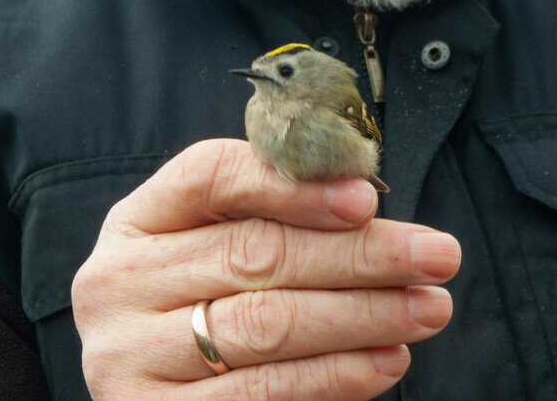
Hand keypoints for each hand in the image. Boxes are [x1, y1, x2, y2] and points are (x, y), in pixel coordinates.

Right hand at [71, 139, 460, 398]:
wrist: (151, 380)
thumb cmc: (201, 296)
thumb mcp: (212, 247)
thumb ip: (272, 219)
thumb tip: (362, 202)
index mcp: (136, 222)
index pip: (210, 177)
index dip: (292, 186)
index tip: (367, 200)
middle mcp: (119, 284)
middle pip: (253, 254)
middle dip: (360, 255)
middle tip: (438, 256)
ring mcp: (130, 357)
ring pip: (266, 324)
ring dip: (364, 315)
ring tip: (429, 307)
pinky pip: (262, 394)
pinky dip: (336, 375)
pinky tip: (388, 359)